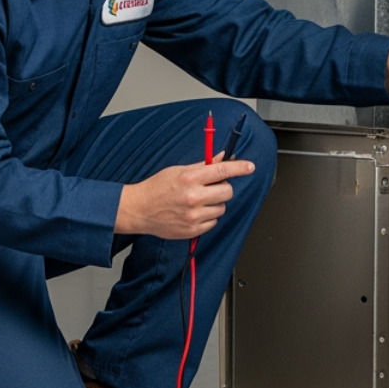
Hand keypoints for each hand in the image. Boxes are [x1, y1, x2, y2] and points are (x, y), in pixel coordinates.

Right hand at [115, 157, 254, 239]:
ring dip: (215, 204)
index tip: (249, 167)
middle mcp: (193, 197)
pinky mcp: (193, 230)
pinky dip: (207, 217)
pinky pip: (213, 222)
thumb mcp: (178, 171)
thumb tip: (222, 158)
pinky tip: (194, 212)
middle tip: (211, 187)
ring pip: (222, 208)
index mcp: (189, 178)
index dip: (239, 167)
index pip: (222, 170)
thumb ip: (203, 166)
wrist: (139, 209)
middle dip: (223, 188)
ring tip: (198, 201)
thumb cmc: (156, 188)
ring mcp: (194, 216)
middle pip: (227, 191)